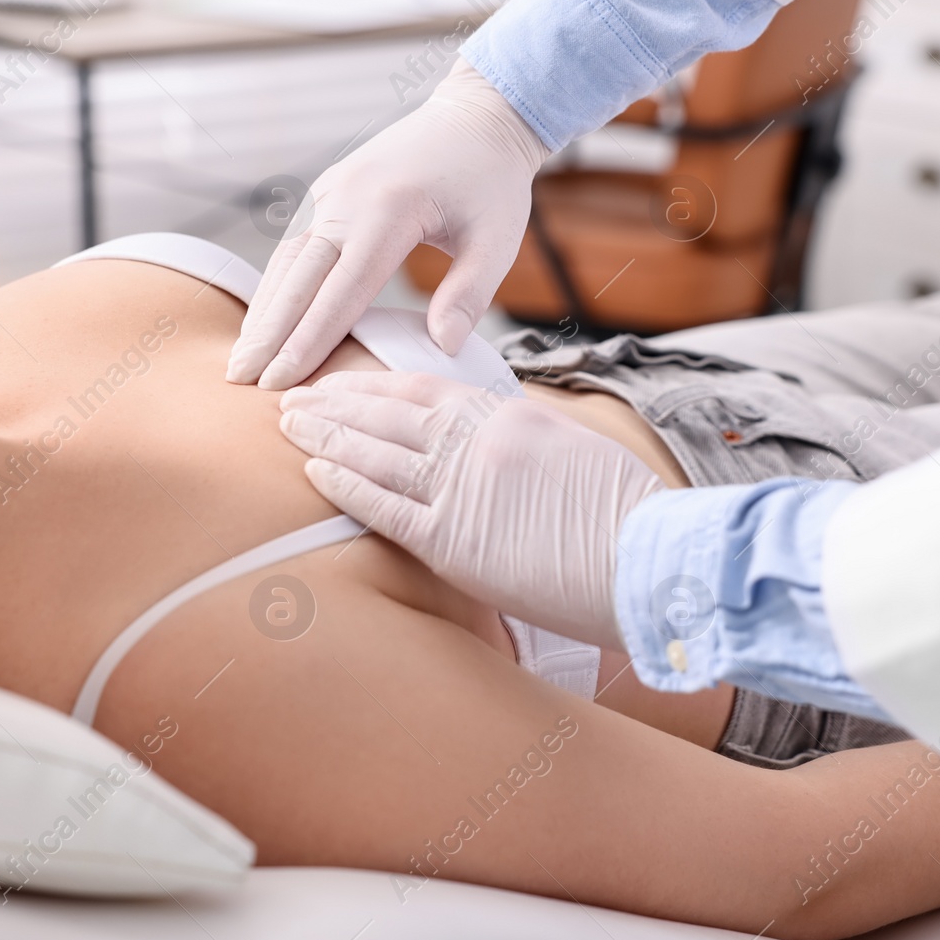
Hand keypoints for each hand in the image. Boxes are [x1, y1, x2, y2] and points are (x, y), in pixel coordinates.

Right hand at [226, 60, 549, 389]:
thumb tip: (444, 347)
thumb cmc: (491, 182)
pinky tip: (265, 320)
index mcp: (389, 211)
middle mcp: (347, 199)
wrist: (474, 118)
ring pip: (287, 262)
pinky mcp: (327, 193)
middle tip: (240, 381)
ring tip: (243, 361)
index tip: (282, 382)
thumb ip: (470, 294)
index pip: (341, 292)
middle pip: (299, 279)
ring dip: (264, 312)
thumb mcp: (497, 238)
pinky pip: (294, 245)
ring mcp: (331, 192)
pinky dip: (276, 286)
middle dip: (269, 335)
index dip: (309, 341)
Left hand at [277, 371, 666, 648]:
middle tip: (293, 397)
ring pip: (376, 453)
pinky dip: (346, 487)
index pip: (424, 389)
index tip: (341, 381)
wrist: (650, 559)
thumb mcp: (572, 453)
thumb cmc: (627, 515)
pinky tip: (315, 474)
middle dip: (335, 404)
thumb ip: (521, 441)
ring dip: (327, 437)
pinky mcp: (454, 541)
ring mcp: (462, 488)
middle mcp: (477, 441)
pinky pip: (385, 508)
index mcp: (508, 415)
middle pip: (388, 414)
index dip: (373, 384)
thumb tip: (489, 441)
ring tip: (289, 426)